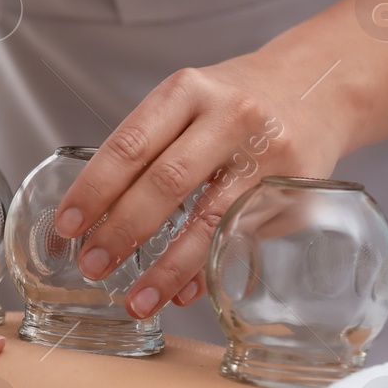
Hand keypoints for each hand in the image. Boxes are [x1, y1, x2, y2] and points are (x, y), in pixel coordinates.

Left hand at [51, 53, 350, 317]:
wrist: (320, 86)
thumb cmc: (234, 102)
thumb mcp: (186, 103)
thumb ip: (146, 151)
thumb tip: (93, 220)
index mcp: (187, 91)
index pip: (129, 145)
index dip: (94, 190)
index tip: (67, 227)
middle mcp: (228, 116)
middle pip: (166, 181)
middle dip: (122, 231)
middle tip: (93, 266)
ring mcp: (267, 152)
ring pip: (209, 218)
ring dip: (167, 267)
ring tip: (138, 300)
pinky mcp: (296, 187)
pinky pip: (243, 236)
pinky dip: (208, 269)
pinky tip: (184, 292)